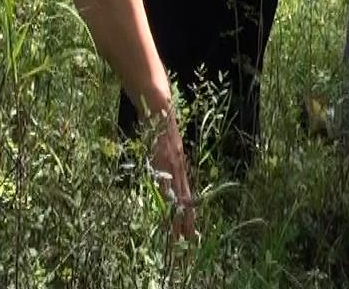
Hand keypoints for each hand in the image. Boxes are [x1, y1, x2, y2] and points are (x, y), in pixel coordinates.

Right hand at [150, 108, 195, 237]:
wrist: (158, 104)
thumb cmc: (159, 122)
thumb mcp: (166, 145)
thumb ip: (167, 160)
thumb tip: (164, 176)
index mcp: (179, 165)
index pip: (186, 196)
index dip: (188, 215)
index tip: (190, 235)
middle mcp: (178, 166)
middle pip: (185, 200)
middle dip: (186, 223)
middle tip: (189, 244)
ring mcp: (171, 163)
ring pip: (177, 195)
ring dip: (178, 217)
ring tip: (180, 236)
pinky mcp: (163, 157)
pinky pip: (165, 181)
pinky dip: (167, 196)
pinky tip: (168, 209)